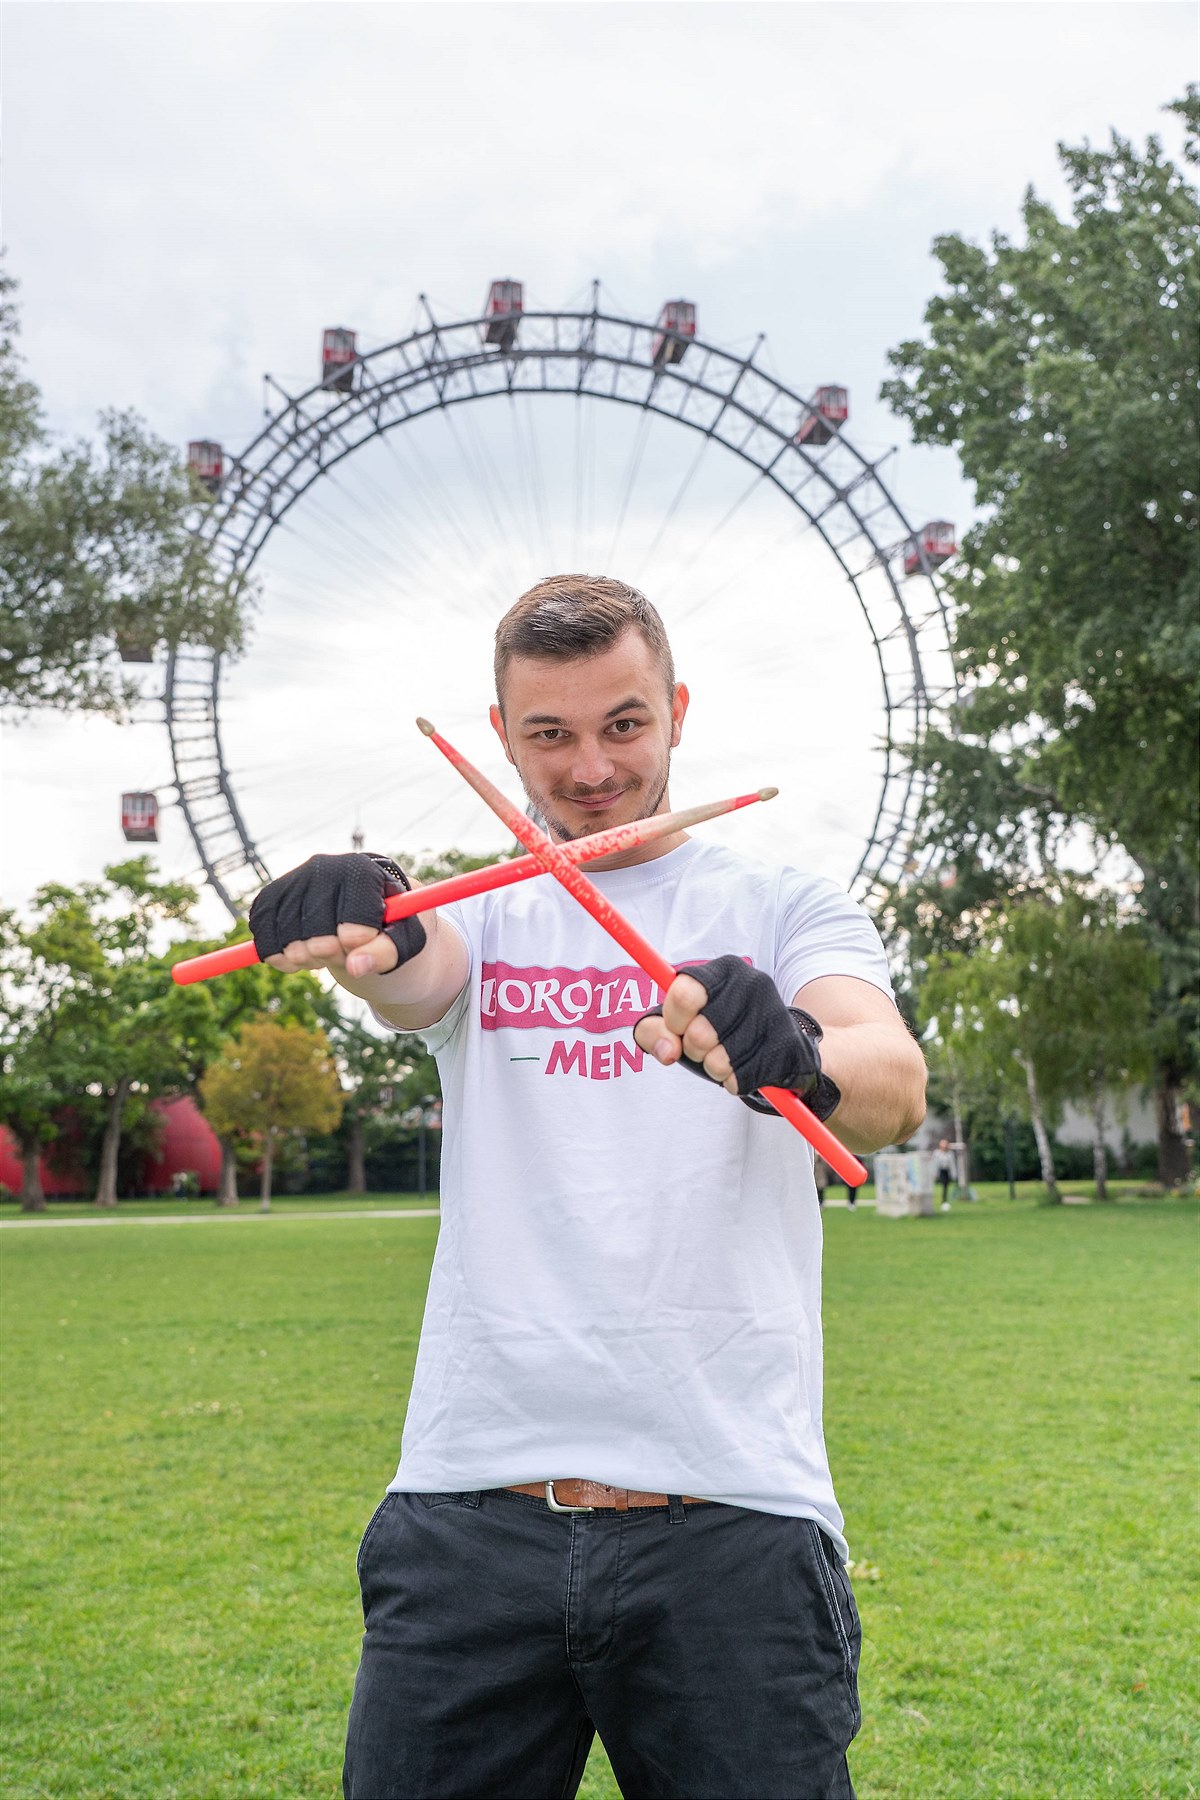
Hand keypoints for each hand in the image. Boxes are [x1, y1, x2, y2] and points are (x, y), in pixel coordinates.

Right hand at [248, 853, 425, 978]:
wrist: (359, 904)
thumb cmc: (389, 922)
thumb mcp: (402, 939)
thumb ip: (387, 953)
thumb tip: (355, 967)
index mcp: (362, 871)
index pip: (354, 930)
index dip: (359, 948)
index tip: (365, 940)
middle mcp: (323, 866)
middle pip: (318, 939)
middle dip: (333, 957)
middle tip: (344, 949)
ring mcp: (293, 878)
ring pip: (288, 942)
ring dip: (307, 959)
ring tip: (326, 949)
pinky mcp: (270, 895)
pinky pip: (263, 937)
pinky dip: (279, 956)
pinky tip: (299, 952)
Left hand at [633, 954, 826, 1108]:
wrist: (780, 1046)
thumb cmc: (719, 1030)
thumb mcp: (679, 1024)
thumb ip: (653, 1032)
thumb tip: (667, 1050)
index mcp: (723, 969)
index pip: (683, 994)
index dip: (674, 1021)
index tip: (679, 1027)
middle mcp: (753, 982)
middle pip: (698, 1034)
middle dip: (694, 1050)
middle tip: (706, 1045)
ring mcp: (774, 1012)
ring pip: (720, 1061)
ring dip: (715, 1069)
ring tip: (726, 1057)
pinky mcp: (787, 1045)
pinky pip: (742, 1079)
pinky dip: (735, 1082)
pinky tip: (745, 1068)